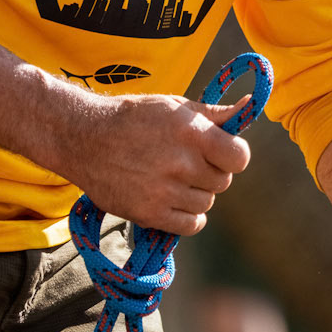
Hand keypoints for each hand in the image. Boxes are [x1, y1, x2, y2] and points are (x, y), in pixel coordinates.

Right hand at [53, 91, 250, 235]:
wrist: (83, 138)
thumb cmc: (133, 118)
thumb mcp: (174, 106)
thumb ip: (213, 113)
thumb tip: (248, 107)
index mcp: (191, 132)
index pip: (239, 157)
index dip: (233, 155)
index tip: (221, 152)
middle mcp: (180, 163)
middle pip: (222, 182)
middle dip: (210, 172)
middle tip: (186, 162)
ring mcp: (164, 191)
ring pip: (206, 203)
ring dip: (196, 193)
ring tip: (172, 178)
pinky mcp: (149, 213)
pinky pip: (191, 225)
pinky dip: (188, 216)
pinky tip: (174, 200)